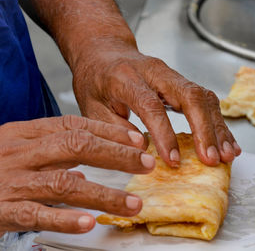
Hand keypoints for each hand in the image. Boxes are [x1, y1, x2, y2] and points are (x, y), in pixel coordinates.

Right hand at [0, 115, 154, 233]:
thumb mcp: (16, 151)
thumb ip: (49, 157)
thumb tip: (82, 172)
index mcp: (26, 134)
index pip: (75, 124)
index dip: (109, 131)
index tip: (137, 139)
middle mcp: (20, 152)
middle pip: (76, 146)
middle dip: (116, 155)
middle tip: (147, 164)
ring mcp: (11, 180)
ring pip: (63, 183)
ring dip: (103, 194)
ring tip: (132, 204)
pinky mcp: (0, 209)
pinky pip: (35, 214)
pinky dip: (64, 218)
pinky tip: (88, 223)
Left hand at [72, 50, 240, 167]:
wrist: (105, 51)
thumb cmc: (96, 80)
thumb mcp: (91, 107)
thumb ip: (115, 130)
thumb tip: (143, 153)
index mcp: (126, 77)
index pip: (151, 105)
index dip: (164, 134)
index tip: (173, 160)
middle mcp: (155, 72)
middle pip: (189, 95)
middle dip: (205, 129)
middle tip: (212, 158)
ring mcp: (172, 75)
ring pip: (203, 97)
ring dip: (217, 127)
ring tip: (226, 155)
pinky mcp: (182, 82)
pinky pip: (206, 100)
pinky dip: (218, 122)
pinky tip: (226, 141)